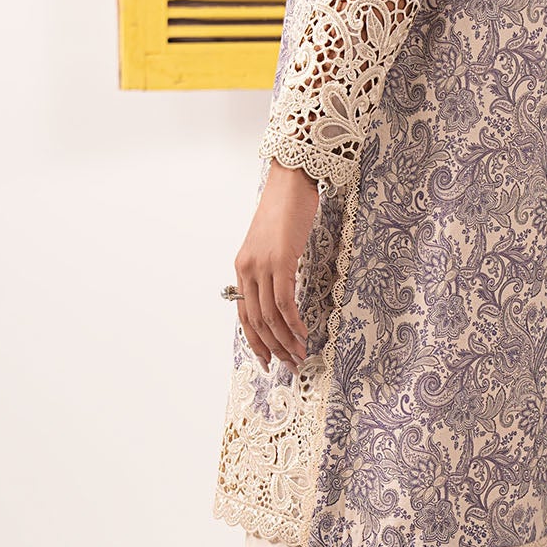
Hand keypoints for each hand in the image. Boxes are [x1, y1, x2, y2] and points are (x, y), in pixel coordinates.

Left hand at [233, 160, 318, 369]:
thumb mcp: (272, 244)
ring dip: (286, 341)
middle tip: (291, 364)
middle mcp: (247, 269)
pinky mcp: (280, 260)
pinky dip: (294, 322)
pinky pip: (284, 302)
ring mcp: (262, 265)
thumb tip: (283, 296)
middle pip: (256, 321)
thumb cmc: (285, 210)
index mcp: (242, 268)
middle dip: (274, 348)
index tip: (268, 361)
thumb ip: (272, 270)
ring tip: (301, 355)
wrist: (291, 181)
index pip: (244, 315)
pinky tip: (304, 333)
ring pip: (270, 316)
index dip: (256, 342)